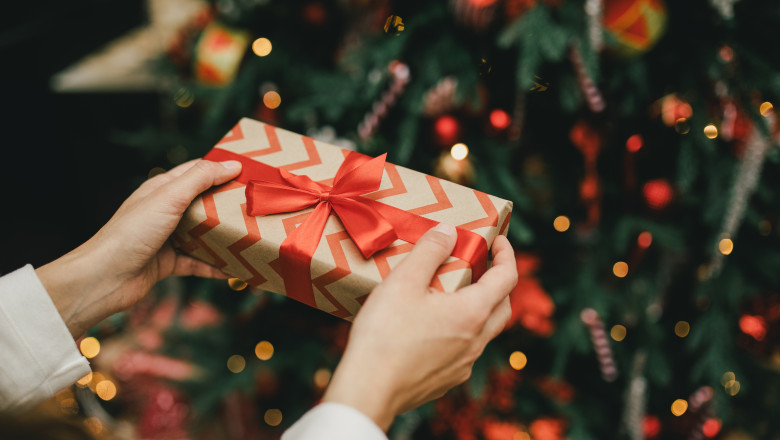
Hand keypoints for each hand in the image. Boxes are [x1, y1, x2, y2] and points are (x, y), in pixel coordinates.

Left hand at [36, 159, 241, 337]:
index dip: (222, 170)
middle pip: (204, 203)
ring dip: (226, 237)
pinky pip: (200, 263)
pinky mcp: (169, 263)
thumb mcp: (169, 198)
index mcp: (162, 190)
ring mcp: (168, 238)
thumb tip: (232, 165)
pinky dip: (217, 266)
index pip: (197, 172)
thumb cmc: (131, 233)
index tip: (250, 173)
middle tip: (258, 206)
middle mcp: (165, 212)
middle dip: (229, 205)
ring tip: (253, 236)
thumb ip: (200, 179)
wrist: (105, 278)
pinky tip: (237, 270)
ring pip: (204, 234)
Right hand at [322, 224, 516, 430]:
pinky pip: (464, 351)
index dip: (506, 254)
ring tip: (452, 294)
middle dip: (498, 283)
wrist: (368, 389)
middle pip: (502, 307)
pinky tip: (433, 328)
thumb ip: (429, 251)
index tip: (498, 240)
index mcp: (472, 313)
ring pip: (483, 332)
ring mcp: (462, 365)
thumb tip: (448, 232)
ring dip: (478, 309)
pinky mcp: (446, 381)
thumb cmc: (385, 334)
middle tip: (480, 266)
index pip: (507, 277)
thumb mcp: (404, 281)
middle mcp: (476, 341)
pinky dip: (459, 332)